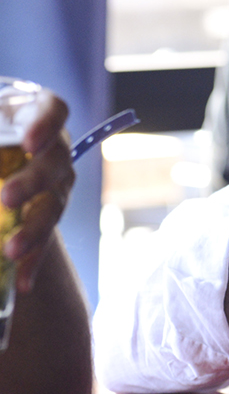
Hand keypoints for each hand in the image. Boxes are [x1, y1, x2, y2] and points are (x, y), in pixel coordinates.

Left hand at [0, 90, 73, 292]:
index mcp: (35, 113)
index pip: (54, 111)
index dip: (46, 125)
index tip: (29, 143)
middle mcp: (53, 148)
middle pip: (56, 162)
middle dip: (34, 183)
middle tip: (7, 199)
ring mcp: (55, 182)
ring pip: (54, 205)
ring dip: (34, 230)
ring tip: (10, 252)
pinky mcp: (46, 214)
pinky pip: (46, 239)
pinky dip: (32, 262)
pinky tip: (21, 282)